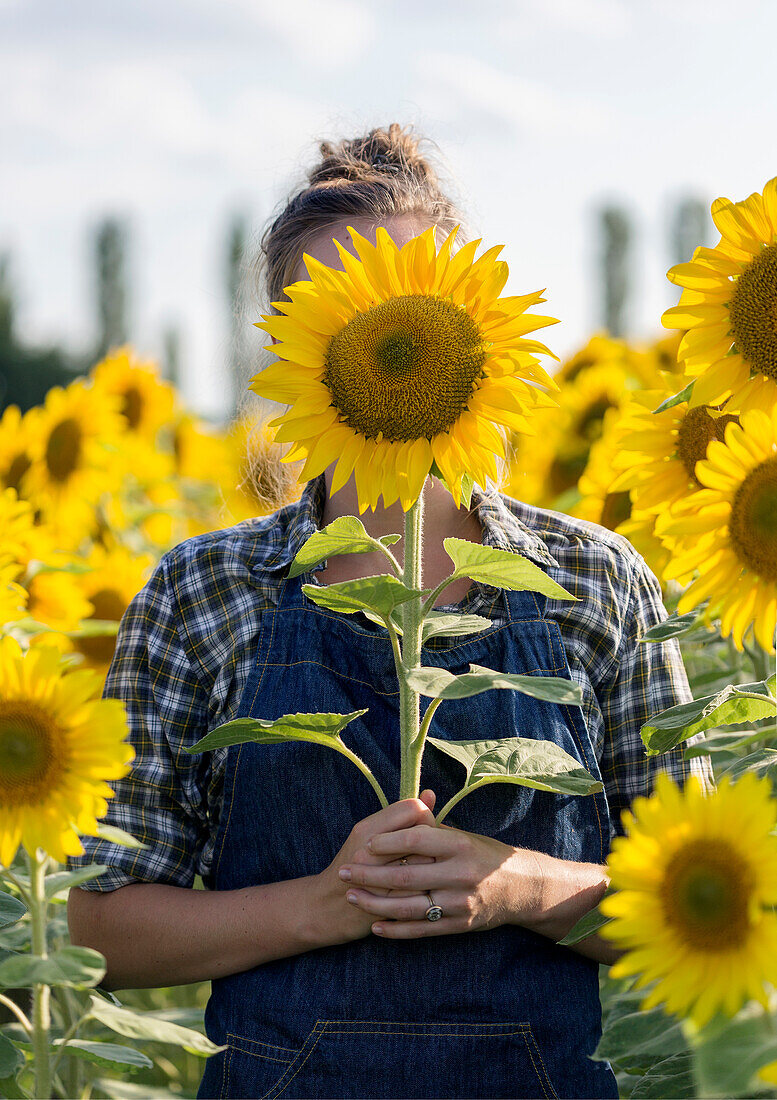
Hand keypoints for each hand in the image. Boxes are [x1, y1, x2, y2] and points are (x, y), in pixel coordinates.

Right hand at [316, 790, 437, 943]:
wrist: (326, 908)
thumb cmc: (354, 866)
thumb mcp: (370, 835)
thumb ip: (401, 816)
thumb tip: (430, 794)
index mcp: (367, 829)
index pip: (413, 809)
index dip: (425, 817)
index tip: (422, 830)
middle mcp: (369, 851)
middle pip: (424, 835)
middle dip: (433, 843)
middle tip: (428, 852)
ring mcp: (376, 879)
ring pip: (426, 863)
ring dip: (433, 866)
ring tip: (426, 870)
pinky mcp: (385, 904)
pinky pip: (421, 891)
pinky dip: (427, 889)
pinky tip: (423, 889)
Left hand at [338, 820, 539, 938]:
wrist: (522, 888)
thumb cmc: (486, 855)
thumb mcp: (464, 835)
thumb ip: (433, 828)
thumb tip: (405, 809)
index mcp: (460, 845)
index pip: (416, 840)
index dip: (387, 842)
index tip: (364, 844)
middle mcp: (460, 873)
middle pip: (406, 875)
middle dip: (369, 874)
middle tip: (344, 871)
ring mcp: (460, 902)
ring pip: (409, 906)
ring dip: (376, 903)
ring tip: (352, 896)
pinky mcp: (460, 925)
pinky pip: (422, 929)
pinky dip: (397, 930)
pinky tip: (376, 926)